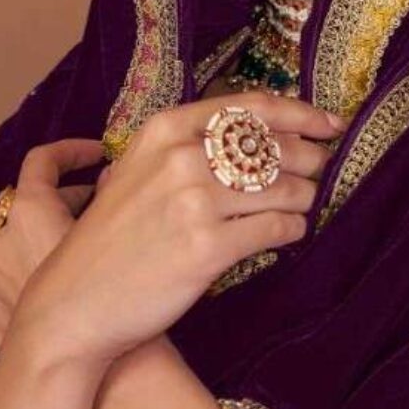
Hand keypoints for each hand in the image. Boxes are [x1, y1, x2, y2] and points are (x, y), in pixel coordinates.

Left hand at [0, 139, 106, 348]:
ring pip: (19, 240)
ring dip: (48, 234)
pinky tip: (65, 281)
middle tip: (101, 201)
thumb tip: (117, 171)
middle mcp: (1, 238)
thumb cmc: (106, 294)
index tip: (97, 152)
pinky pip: (12, 277)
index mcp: (27, 209)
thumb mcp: (117, 231)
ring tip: (85, 244)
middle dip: (67, 196)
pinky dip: (36, 269)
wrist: (80, 359)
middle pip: (31, 200)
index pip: (42, 158)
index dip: (73, 150)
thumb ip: (115, 192)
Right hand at [7, 91, 346, 366]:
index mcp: (166, 129)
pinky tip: (287, 233)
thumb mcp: (139, 170)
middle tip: (317, 171)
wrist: (77, 300)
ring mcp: (196, 202)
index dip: (303, 114)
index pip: (254, 108)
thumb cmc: (114, 237)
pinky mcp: (209, 247)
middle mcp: (182, 158)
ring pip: (286, 189)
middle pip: (276, 147)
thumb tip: (265, 134)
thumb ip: (190, 145)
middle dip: (308, 159)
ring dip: (303, 198)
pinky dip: (292, 231)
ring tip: (299, 206)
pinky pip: (278, 230)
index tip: (331, 123)